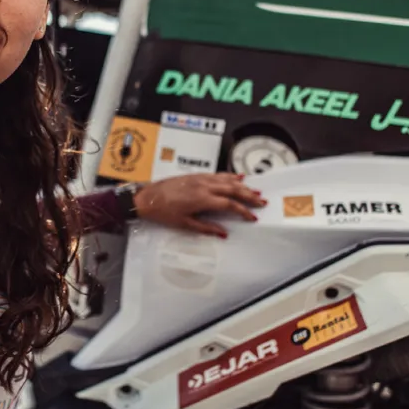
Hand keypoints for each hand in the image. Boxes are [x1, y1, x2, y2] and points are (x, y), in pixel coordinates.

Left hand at [133, 173, 266, 237]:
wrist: (146, 197)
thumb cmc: (162, 211)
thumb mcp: (184, 224)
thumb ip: (206, 228)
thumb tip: (223, 233)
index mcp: (202, 199)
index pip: (230, 205)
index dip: (243, 211)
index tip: (252, 217)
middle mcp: (203, 186)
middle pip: (233, 189)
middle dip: (249, 196)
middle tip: (261, 201)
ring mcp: (200, 179)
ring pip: (227, 180)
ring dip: (242, 185)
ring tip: (255, 190)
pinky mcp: (195, 176)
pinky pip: (217, 174)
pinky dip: (229, 176)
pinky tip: (236, 177)